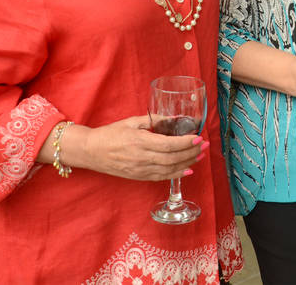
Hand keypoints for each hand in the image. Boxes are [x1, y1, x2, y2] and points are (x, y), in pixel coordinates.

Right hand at [67, 115, 208, 180]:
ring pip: (169, 169)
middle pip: (172, 158)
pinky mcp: (138, 177)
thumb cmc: (111, 133)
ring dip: (187, 162)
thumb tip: (176, 118)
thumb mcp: (133, 121)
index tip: (198, 137)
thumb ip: (155, 120)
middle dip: (191, 152)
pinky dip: (176, 174)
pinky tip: (188, 169)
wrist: (91, 151)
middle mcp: (141, 158)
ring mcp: (139, 169)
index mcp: (140, 141)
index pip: (168, 144)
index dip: (185, 142)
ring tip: (200, 155)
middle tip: (205, 145)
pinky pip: (161, 177)